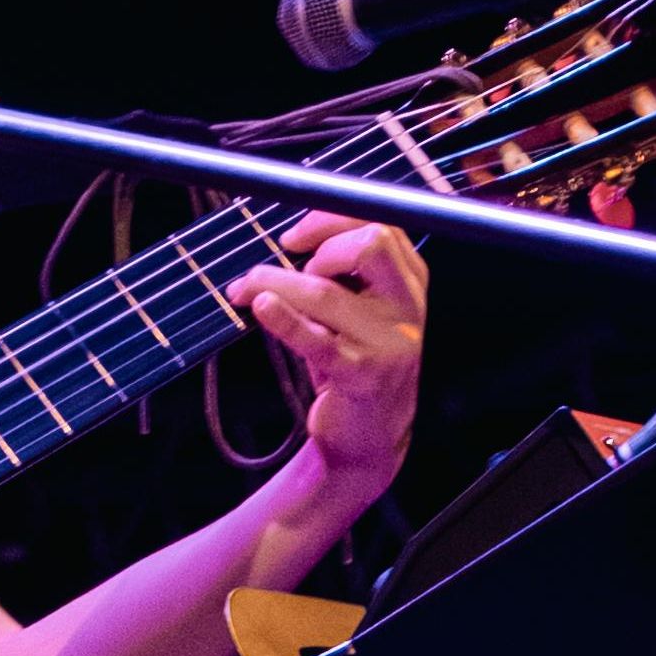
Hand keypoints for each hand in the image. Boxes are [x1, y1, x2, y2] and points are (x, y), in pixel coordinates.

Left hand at [223, 211, 427, 499]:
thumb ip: (342, 274)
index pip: (382, 225)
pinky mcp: (361, 376)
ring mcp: (389, 343)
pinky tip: (261, 306)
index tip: (294, 234)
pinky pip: (316, 340)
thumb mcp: (360, 311)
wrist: (370, 437)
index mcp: (410, 283)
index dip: (332, 219)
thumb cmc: (357, 363)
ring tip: (244, 288)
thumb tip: (286, 240)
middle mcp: (408, 308)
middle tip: (287, 258)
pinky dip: (283, 319)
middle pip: (372, 244)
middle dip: (319, 239)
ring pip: (325, 293)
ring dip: (274, 283)